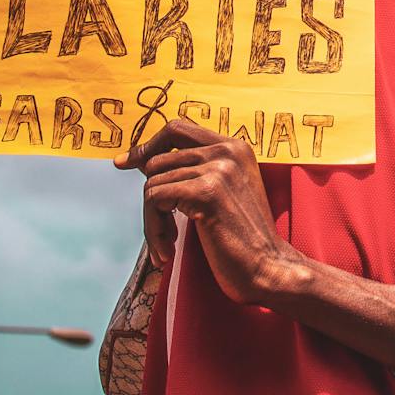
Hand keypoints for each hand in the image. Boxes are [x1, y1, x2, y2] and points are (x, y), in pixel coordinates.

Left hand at [117, 119, 309, 304]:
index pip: (177, 128)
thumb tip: (141, 160)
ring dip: (152, 222)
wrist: (268, 266)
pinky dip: (153, 229)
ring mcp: (218, 169)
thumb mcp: (224, 192)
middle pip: (157, 161)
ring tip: (167, 246)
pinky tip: (167, 251)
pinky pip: (155, 200)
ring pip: (152, 184)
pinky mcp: (207, 192)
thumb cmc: (243, 237)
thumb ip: (196, 170)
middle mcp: (227, 150)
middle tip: (163, 232)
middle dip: (152, 199)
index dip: (149, 144)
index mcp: (234, 146)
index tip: (126, 162)